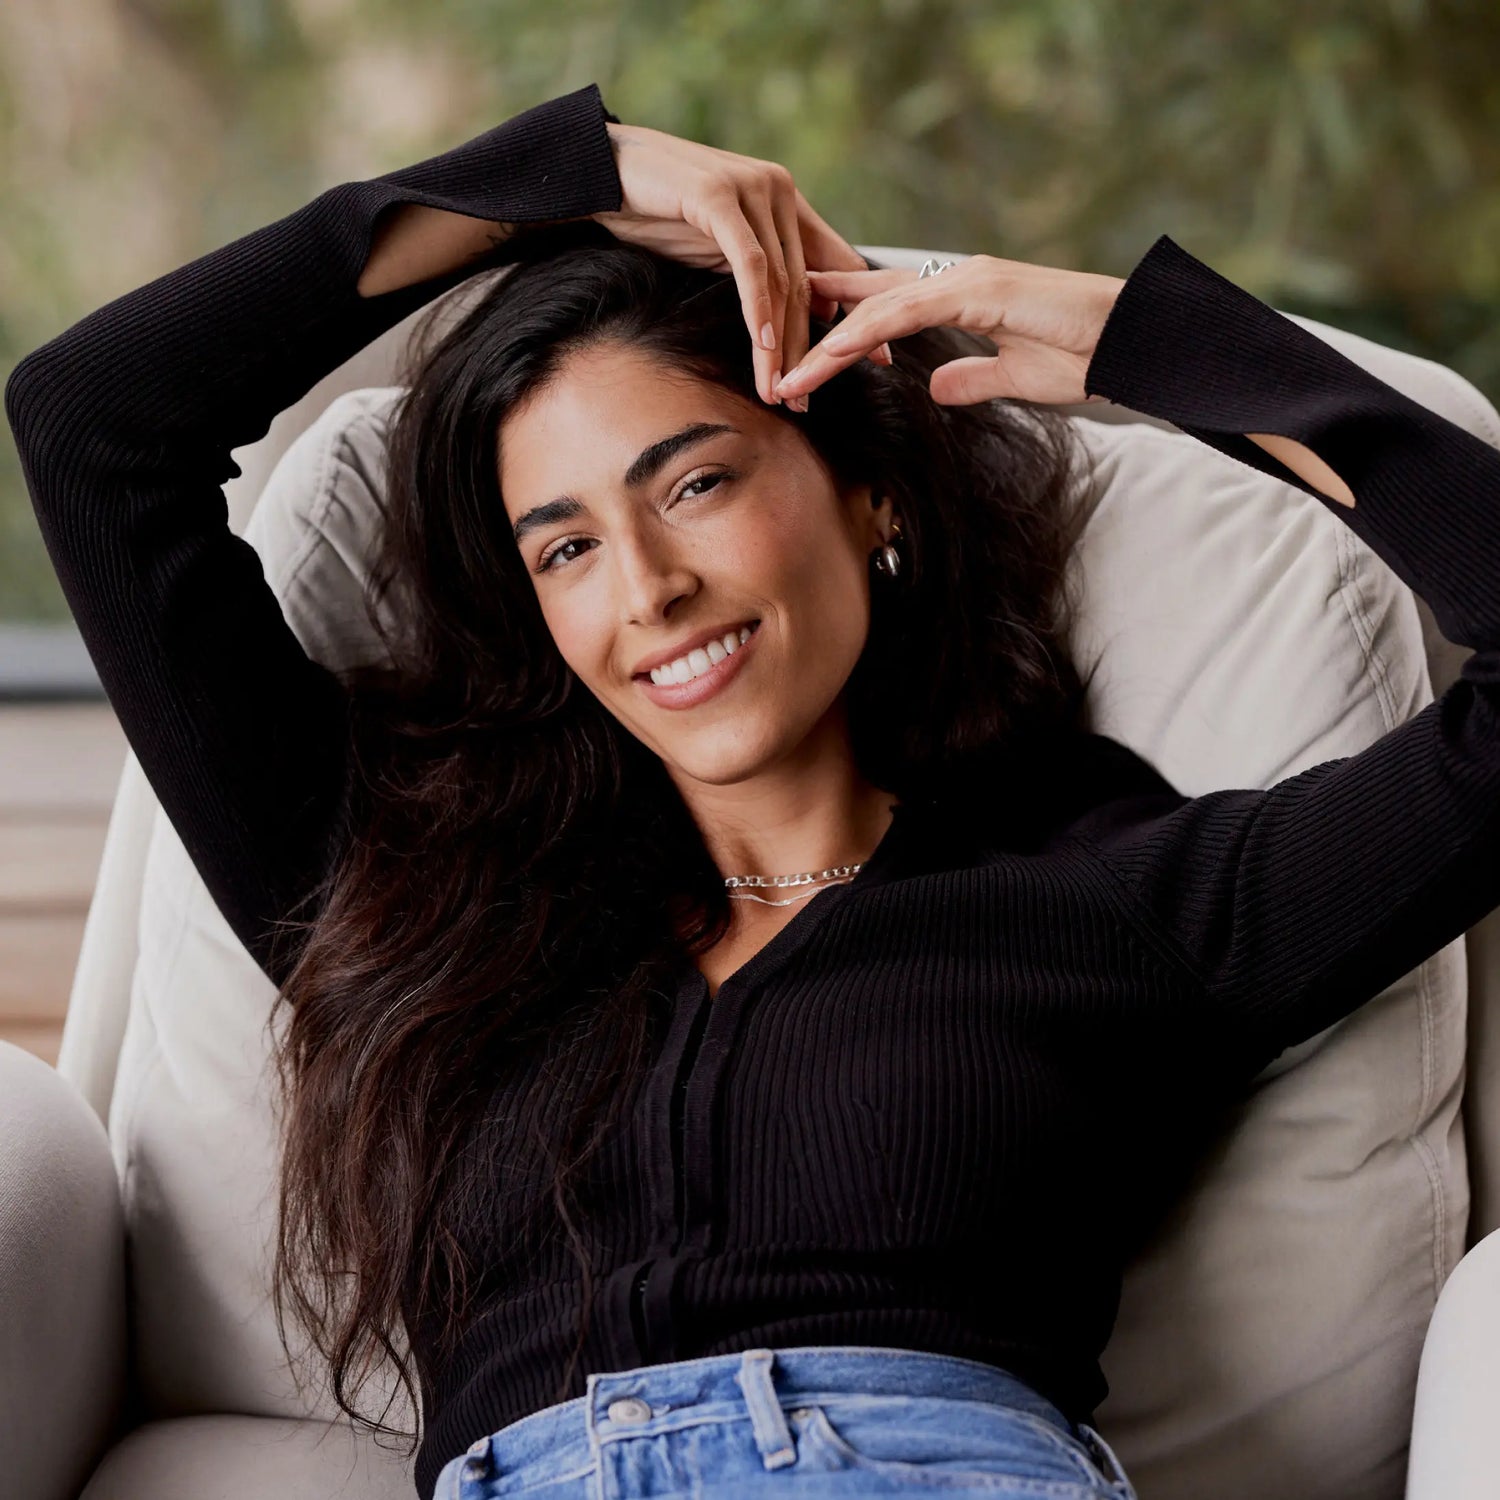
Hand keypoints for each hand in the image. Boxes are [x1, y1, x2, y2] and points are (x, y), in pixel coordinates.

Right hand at [589, 122, 891, 407]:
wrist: (602, 171)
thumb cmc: (656, 210)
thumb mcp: (720, 246)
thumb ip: (761, 269)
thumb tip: (804, 313)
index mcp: (786, 200)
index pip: (836, 263)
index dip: (858, 312)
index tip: (877, 359)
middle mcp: (778, 190)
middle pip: (806, 284)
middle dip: (807, 349)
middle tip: (804, 401)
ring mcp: (752, 189)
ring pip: (780, 281)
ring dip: (779, 344)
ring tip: (778, 391)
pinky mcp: (721, 198)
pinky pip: (749, 265)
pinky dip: (757, 309)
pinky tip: (762, 347)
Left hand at [772, 255, 1127, 407]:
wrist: (1136, 342)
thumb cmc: (1087, 357)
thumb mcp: (1016, 378)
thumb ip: (973, 378)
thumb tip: (935, 386)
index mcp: (964, 295)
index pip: (885, 307)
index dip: (838, 325)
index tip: (796, 352)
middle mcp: (958, 279)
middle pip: (867, 301)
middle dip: (814, 330)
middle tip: (767, 360)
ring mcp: (969, 279)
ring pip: (876, 308)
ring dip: (826, 343)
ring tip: (786, 377)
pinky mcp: (983, 289)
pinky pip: (907, 312)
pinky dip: (863, 334)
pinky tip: (829, 357)